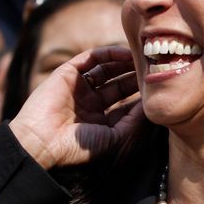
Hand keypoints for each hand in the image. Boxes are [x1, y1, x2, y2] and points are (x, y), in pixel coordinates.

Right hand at [9, 46, 143, 169]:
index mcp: (100, 123)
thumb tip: (152, 101)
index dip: (143, 96)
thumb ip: (135, 119)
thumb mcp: (115, 138)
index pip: (126, 104)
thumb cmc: (78, 149)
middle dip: (136, 77)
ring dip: (125, 63)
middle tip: (155, 68)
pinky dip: (108, 53)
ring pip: (106, 69)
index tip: (161, 87)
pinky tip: (126, 53)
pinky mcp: (66, 74)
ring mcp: (78, 89)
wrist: (42, 144)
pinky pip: (91, 58)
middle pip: (119, 85)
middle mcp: (90, 104)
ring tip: (144, 59)